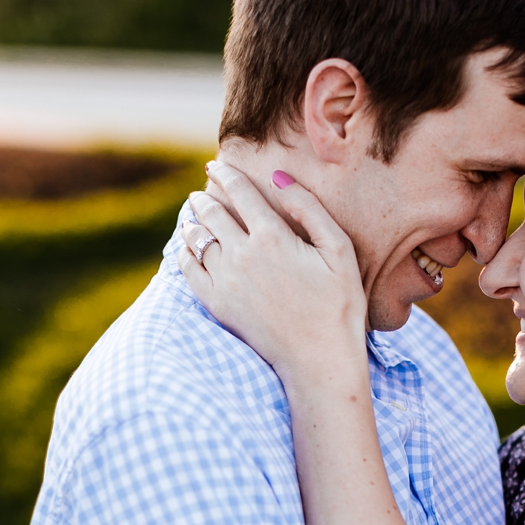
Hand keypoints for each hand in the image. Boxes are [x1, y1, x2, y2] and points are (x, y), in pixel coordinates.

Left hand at [178, 162, 366, 381]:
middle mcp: (243, 255)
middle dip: (204, 196)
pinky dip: (185, 252)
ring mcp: (226, 281)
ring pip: (197, 239)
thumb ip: (309, 209)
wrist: (319, 359)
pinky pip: (189, 269)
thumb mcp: (339, 250)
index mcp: (273, 236)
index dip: (224, 174)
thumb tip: (279, 177)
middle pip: (211, 213)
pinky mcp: (217, 304)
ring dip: (193, 221)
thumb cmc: (338, 304)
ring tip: (192, 215)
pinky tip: (188, 247)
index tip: (215, 166)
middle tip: (200, 190)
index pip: (239, 192)